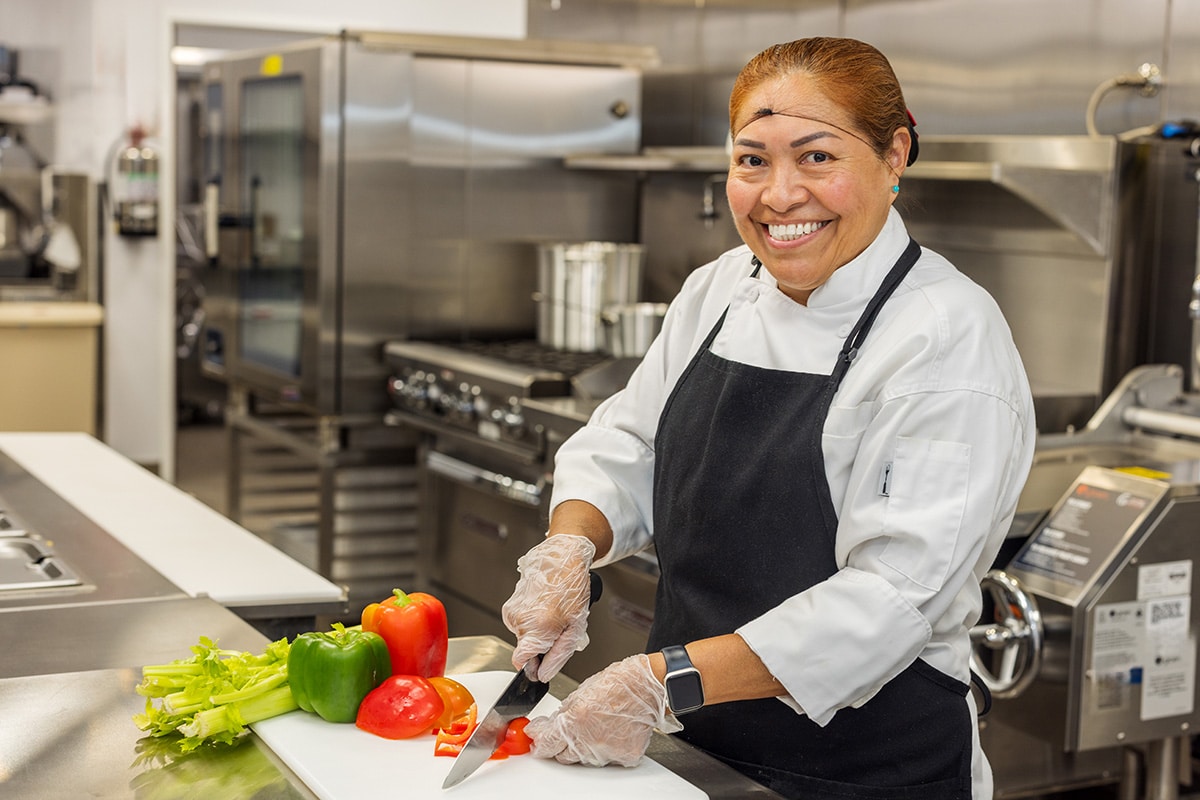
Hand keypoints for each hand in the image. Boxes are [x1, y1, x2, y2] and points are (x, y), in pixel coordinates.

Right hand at [501, 534, 595, 680]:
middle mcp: (520, 620)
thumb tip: (544, 674)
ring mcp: (513, 611)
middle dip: (541, 644)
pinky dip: (531, 620)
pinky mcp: (510, 604)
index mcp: (537, 628)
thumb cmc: (572, 588)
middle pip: (525, 649)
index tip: (542, 663)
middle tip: (558, 627)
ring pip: (523, 636)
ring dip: (537, 631)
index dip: (533, 666)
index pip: (521, 662)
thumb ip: (558, 655)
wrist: (561, 558)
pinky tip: (543, 606)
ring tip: (552, 613)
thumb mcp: (575, 627)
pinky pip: (520, 623)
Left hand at [525, 653, 683, 766]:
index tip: (538, 739)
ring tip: (596, 725)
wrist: (648, 687)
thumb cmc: (619, 683)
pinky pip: (606, 759)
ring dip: (583, 746)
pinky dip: (604, 749)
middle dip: (561, 744)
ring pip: (583, 759)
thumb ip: (562, 714)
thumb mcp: (581, 692)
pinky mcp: (624, 757)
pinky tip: (611, 732)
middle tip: (568, 730)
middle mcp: (590, 740)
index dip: (540, 742)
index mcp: (576, 720)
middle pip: (563, 755)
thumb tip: (547, 728)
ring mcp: (607, 751)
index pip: (547, 744)